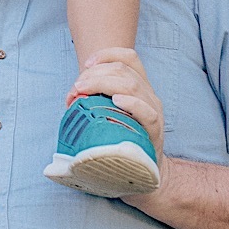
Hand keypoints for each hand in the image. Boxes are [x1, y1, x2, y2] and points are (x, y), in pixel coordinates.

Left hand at [71, 47, 165, 197]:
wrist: (145, 174)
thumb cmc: (121, 141)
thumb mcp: (109, 114)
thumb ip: (96, 100)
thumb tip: (73, 94)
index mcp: (139, 87)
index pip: (129, 58)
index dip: (107, 55)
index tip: (86, 65)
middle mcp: (149, 95)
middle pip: (124, 71)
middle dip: (95, 74)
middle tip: (76, 87)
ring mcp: (154, 112)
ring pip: (133, 85)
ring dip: (103, 84)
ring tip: (84, 91)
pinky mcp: (155, 132)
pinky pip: (147, 113)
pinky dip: (131, 103)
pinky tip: (116, 101)